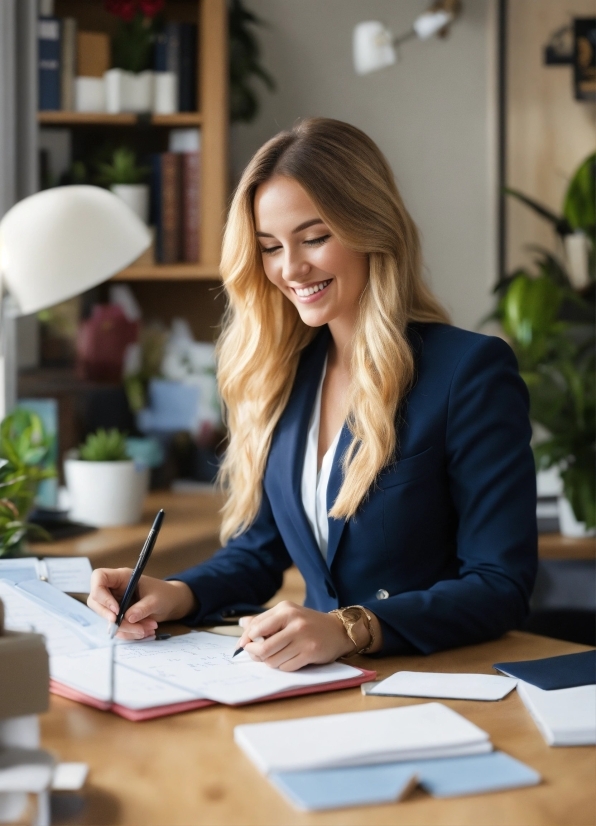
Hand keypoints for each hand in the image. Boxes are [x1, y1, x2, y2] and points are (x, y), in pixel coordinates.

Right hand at [87, 568, 196, 639]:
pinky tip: (145, 631)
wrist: (172, 603)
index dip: (101, 594)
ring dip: (126, 628)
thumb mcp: (156, 600)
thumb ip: (142, 608)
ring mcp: (115, 603)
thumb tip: (128, 618)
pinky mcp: (118, 616)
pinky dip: (129, 633)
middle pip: (96, 602)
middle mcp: (114, 589)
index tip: (116, 610)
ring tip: (148, 628)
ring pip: (107, 619)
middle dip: (112, 618)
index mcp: (121, 577)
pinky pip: (116, 627)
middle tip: (131, 624)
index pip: (98, 578)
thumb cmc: (165, 594)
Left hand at [236, 601, 362, 670]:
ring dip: (270, 662)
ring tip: (275, 656)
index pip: (256, 628)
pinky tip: (288, 659)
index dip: (247, 640)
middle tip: (256, 655)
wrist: (337, 631)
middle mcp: (294, 622)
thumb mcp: (287, 614)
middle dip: (255, 655)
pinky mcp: (310, 652)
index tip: (244, 645)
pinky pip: (286, 667)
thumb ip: (264, 620)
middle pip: (263, 647)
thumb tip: (242, 624)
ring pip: (273, 659)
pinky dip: (283, 666)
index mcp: (285, 610)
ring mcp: (303, 638)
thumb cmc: (307, 623)